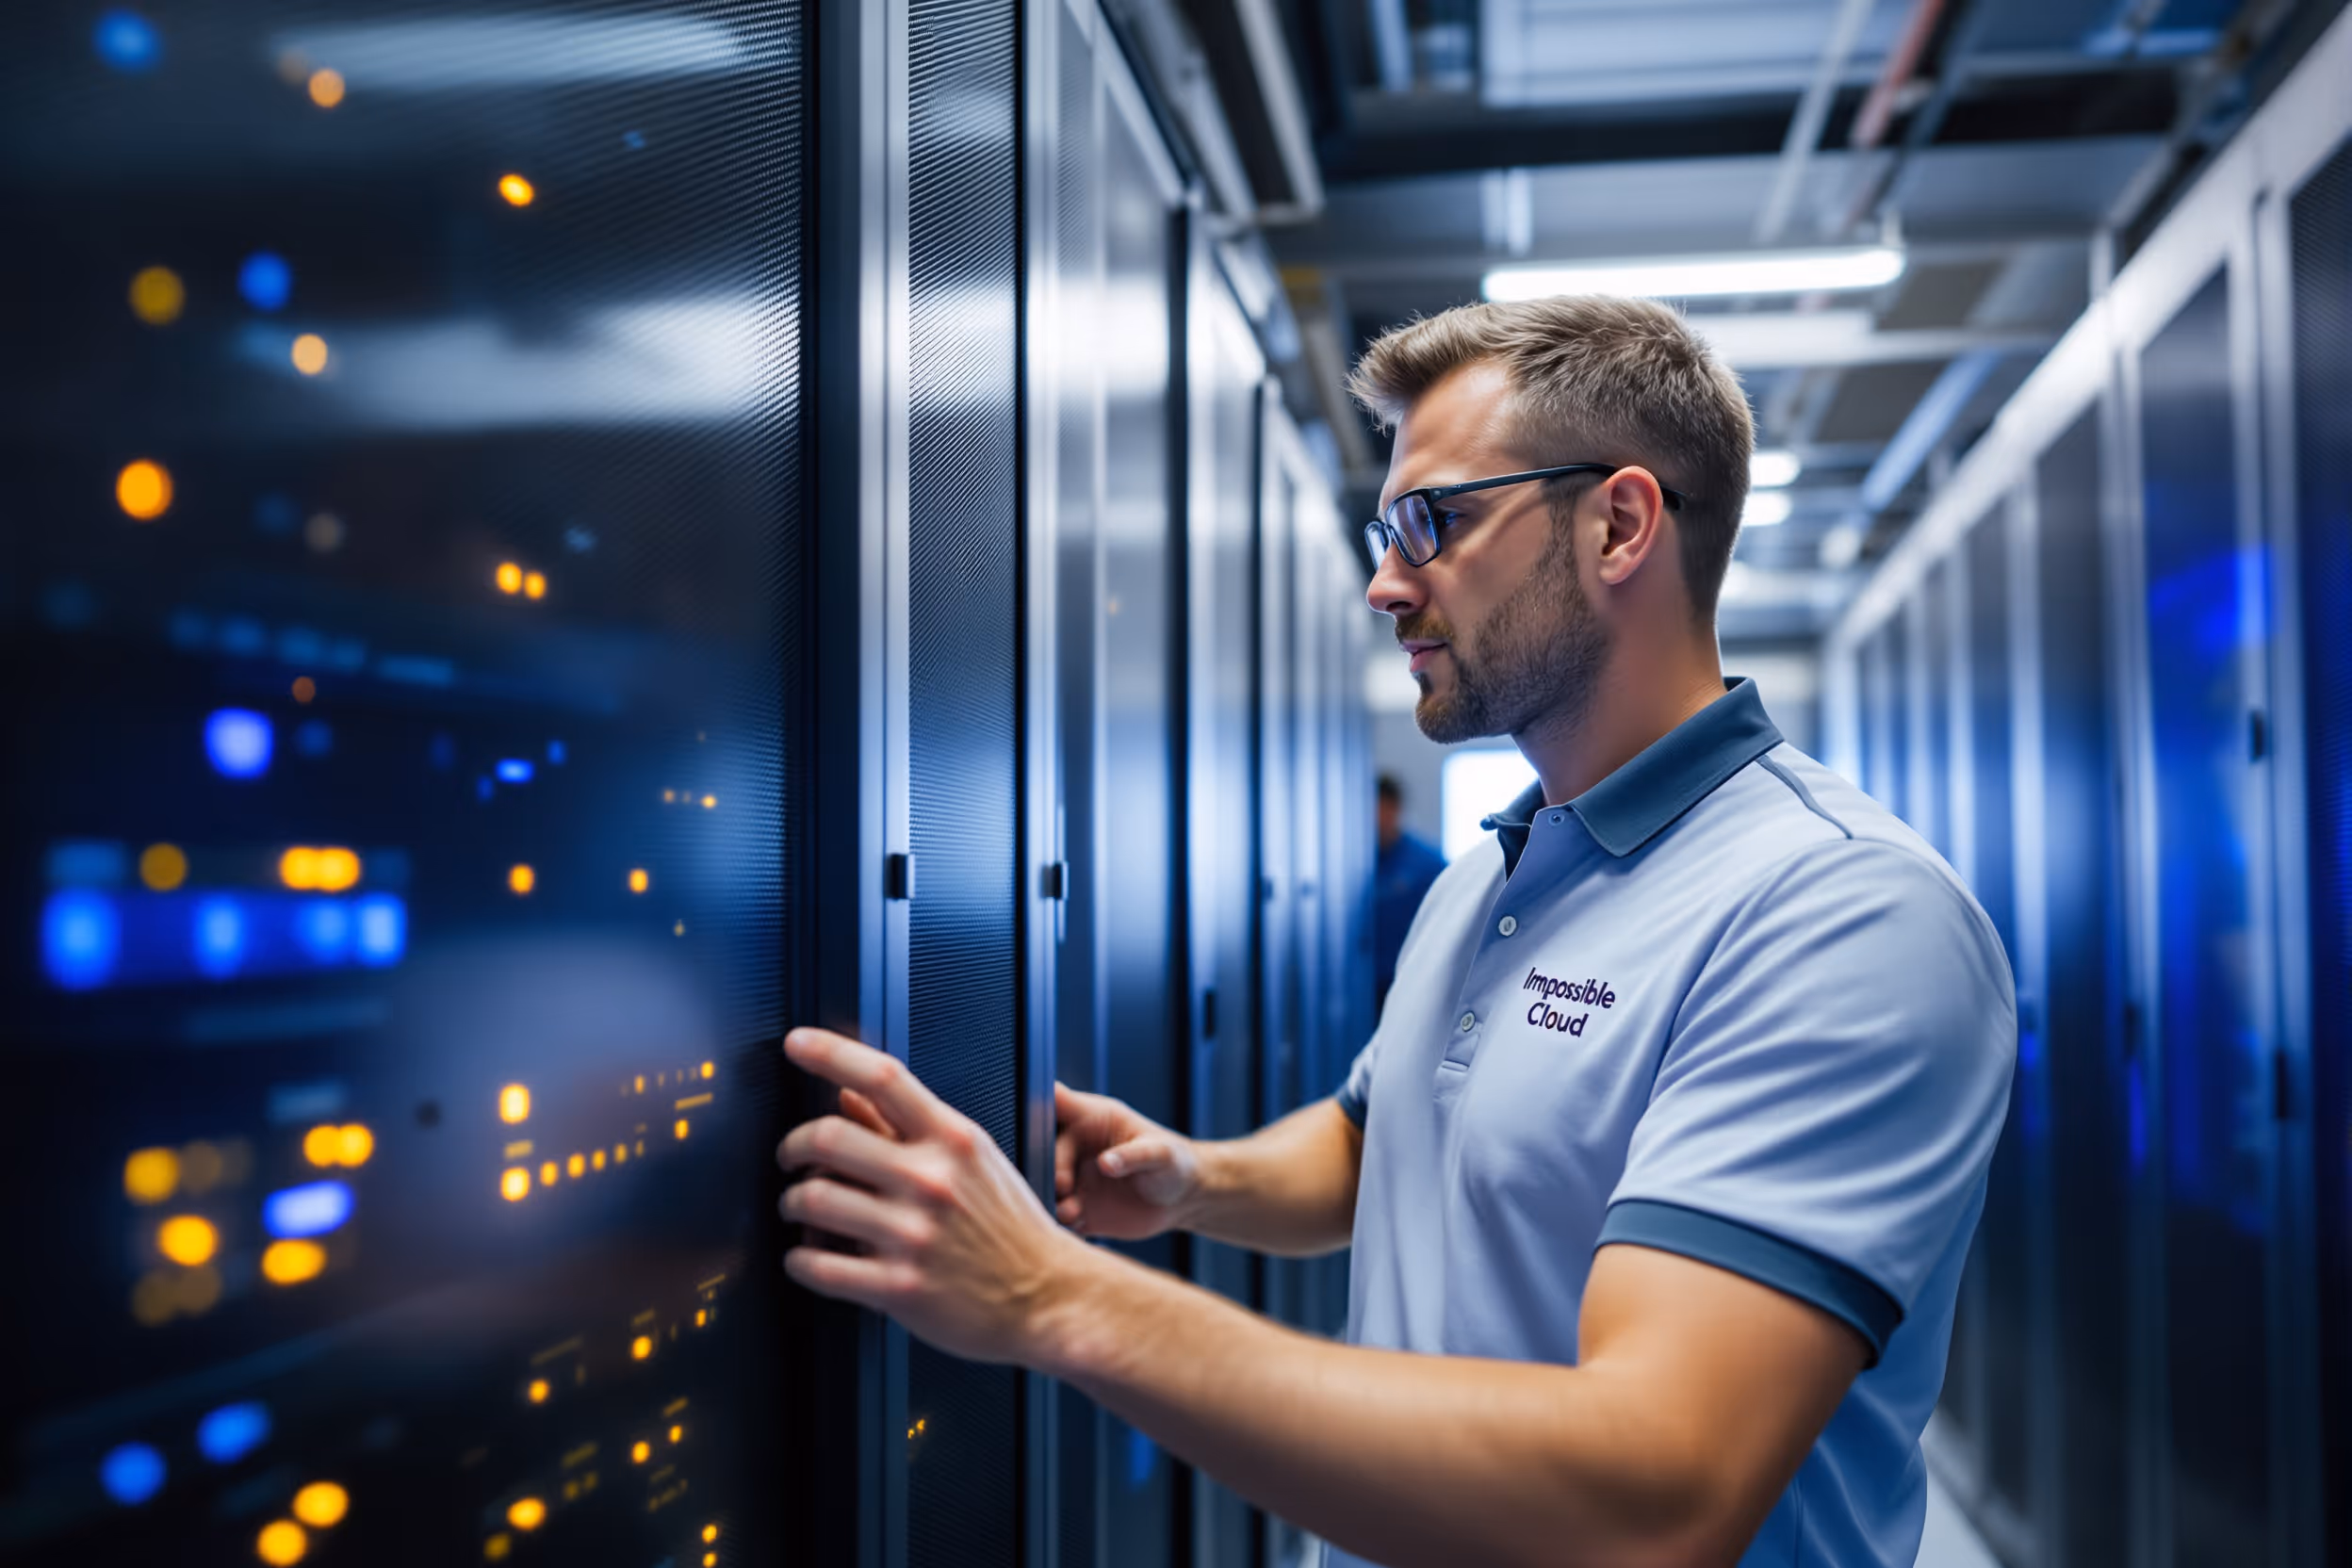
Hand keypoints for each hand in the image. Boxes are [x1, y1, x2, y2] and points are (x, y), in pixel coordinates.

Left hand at [777, 1029, 1094, 1365]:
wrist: (1050, 1295)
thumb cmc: (1011, 1227)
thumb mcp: (973, 1159)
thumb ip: (910, 1126)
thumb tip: (849, 1092)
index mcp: (952, 1141)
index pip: (883, 1077)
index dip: (830, 1052)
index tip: (797, 1043)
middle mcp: (930, 1181)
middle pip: (827, 1137)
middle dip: (792, 1146)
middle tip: (791, 1156)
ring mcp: (912, 1236)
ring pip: (812, 1200)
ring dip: (792, 1203)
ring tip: (801, 1209)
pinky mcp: (898, 1288)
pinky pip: (816, 1265)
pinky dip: (799, 1259)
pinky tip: (808, 1257)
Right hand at [1052, 1082, 1201, 1240]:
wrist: (1184, 1199)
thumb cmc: (1175, 1162)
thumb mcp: (1161, 1153)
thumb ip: (1133, 1156)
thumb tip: (1105, 1163)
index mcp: (1093, 1120)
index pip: (1058, 1105)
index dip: (1041, 1112)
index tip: (1042, 1133)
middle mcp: (1077, 1148)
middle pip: (1045, 1149)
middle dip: (1051, 1167)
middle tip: (1065, 1186)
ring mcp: (1075, 1178)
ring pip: (1048, 1184)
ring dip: (1053, 1198)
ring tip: (1072, 1213)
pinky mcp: (1079, 1207)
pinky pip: (1059, 1215)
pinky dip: (1061, 1222)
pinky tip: (1077, 1225)